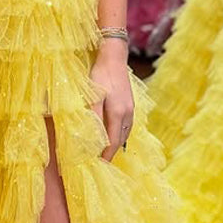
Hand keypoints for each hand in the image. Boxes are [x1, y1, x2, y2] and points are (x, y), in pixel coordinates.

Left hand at [91, 41, 134, 161]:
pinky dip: (121, 134)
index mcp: (118, 113)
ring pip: (125, 133)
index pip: (113, 141)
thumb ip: (93, 116)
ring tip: (108, 153)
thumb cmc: (100, 75)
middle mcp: (127, 113)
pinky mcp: (130, 103)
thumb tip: (92, 136)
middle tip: (103, 163)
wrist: (114, 57)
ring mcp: (130, 108)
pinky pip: (127, 125)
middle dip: (112, 152)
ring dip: (117, 144)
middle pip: (120, 140)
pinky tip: (116, 135)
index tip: (100, 165)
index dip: (106, 155)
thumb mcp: (94, 96)